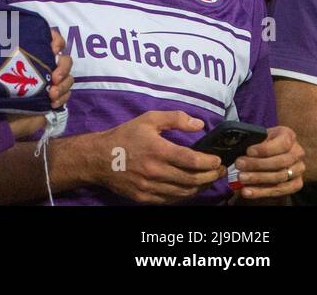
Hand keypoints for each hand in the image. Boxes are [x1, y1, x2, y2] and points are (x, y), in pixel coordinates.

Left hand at [6, 30, 73, 138]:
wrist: (3, 118)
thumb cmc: (0, 89)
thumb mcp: (5, 67)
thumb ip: (16, 53)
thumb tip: (18, 36)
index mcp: (33, 55)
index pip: (51, 39)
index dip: (57, 41)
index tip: (53, 49)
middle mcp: (44, 66)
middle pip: (65, 60)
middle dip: (63, 67)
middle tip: (54, 78)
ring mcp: (51, 83)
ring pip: (68, 78)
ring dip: (62, 86)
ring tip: (51, 95)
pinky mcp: (55, 98)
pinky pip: (67, 95)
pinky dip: (62, 98)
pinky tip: (52, 103)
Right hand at [93, 111, 224, 203]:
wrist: (97, 157)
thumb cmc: (124, 136)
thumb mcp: (148, 120)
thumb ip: (175, 118)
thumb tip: (199, 124)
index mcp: (158, 150)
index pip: (193, 160)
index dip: (210, 162)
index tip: (218, 160)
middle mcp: (156, 171)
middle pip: (193, 179)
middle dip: (211, 176)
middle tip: (219, 171)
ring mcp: (150, 187)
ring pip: (185, 192)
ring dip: (201, 187)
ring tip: (207, 179)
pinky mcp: (145, 197)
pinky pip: (172, 200)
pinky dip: (184, 194)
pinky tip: (188, 187)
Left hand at [233, 125, 304, 199]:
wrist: (271, 153)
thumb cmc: (262, 142)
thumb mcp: (258, 136)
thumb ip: (252, 140)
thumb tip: (236, 146)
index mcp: (289, 136)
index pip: (281, 144)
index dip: (265, 149)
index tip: (248, 151)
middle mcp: (297, 153)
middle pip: (280, 162)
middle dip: (257, 164)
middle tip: (239, 165)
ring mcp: (298, 169)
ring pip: (280, 177)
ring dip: (258, 179)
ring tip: (241, 178)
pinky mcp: (296, 183)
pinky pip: (281, 190)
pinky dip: (262, 192)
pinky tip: (247, 191)